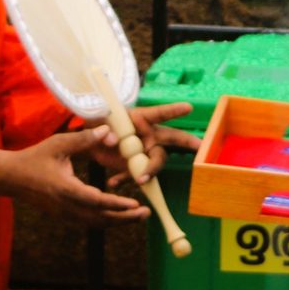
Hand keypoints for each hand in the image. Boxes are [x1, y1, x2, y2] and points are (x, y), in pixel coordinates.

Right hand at [6, 129, 150, 226]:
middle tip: (146, 213)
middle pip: (100, 218)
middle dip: (125, 218)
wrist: (11, 177)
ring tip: (138, 216)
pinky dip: (106, 220)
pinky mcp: (64, 216)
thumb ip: (85, 139)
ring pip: (96, 223)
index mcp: (66, 190)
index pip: (96, 202)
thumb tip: (109, 131)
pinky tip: (119, 215)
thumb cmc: (35, 158)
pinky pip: (89, 222)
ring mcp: (65, 214)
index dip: (117, 204)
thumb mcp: (59, 144)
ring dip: (118, 221)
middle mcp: (66, 206)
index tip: (135, 204)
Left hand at [81, 102, 197, 185]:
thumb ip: (102, 129)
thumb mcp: (97, 122)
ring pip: (156, 161)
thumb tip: (111, 139)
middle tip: (199, 146)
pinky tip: (113, 181)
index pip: (159, 113)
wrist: (89, 143)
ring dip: (150, 170)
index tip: (188, 107)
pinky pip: (136, 174)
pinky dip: (125, 179)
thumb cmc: (97, 124)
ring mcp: (144, 151)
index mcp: (140, 118)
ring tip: (140, 179)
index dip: (173, 110)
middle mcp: (148, 135)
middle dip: (187, 142)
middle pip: (171, 138)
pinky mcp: (134, 166)